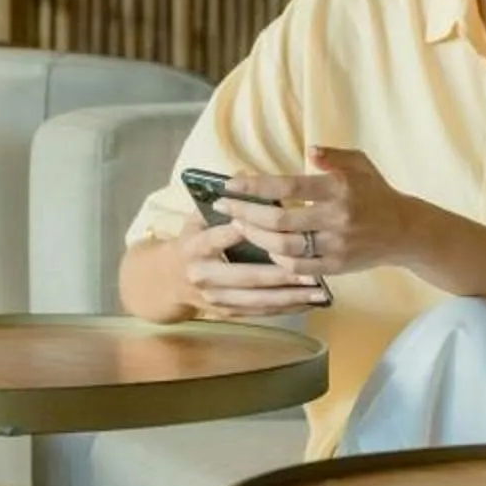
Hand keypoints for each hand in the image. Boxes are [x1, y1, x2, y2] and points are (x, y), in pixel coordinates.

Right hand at [140, 209, 330, 320]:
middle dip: (279, 273)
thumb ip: (219, 198)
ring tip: (318, 288)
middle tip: (309, 266)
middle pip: (245, 275)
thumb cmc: (192, 241)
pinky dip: (285, 308)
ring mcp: (215, 298)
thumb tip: (243, 173)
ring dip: (289, 295)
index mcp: (194, 247)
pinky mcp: (227, 313)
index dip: (237, 234)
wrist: (168, 280)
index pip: (216, 239)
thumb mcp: (196, 217)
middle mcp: (203, 275)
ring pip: (257, 299)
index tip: (266, 226)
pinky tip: (309, 301)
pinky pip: (260, 312)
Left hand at [220, 147, 417, 280]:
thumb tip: (308, 151)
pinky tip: (266, 248)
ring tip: (239, 226)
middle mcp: (337, 217)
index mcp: (339, 188)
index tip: (231, 183)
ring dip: (256, 237)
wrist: (406, 231)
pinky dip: (277, 259)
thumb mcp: (360, 164)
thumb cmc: (376, 193)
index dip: (255, 186)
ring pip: (284, 246)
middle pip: (279, 219)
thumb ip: (332, 155)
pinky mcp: (337, 267)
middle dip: (245, 213)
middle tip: (224, 207)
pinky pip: (298, 267)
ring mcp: (337, 245)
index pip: (288, 185)